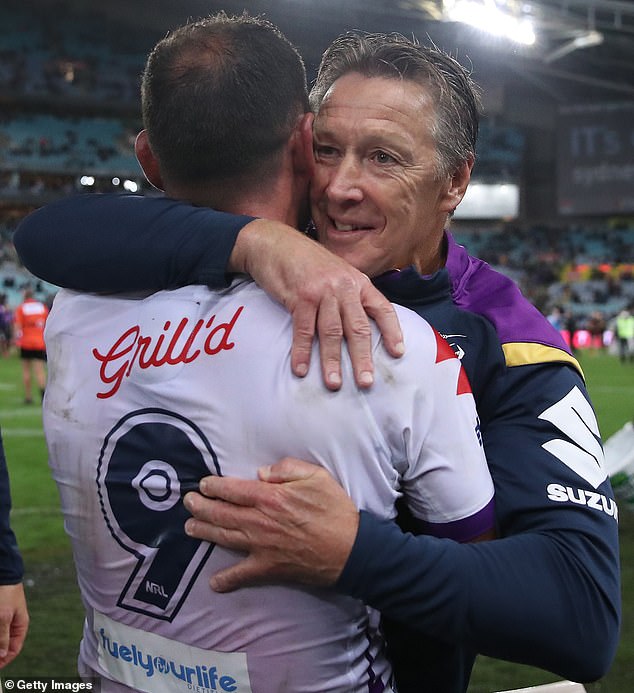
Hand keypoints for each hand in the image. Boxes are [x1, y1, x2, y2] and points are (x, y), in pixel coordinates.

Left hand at [0, 583, 28, 667]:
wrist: (3, 576)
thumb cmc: (6, 594)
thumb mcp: (4, 616)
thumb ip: (3, 636)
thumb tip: (3, 654)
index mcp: (20, 625)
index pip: (14, 649)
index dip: (4, 659)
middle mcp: (13, 624)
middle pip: (5, 645)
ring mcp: (5, 620)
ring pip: (0, 638)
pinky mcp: (0, 616)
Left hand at [184, 457, 359, 591]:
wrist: (352, 549)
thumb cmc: (335, 510)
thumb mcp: (317, 476)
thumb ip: (287, 468)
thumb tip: (261, 473)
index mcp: (270, 497)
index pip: (233, 489)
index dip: (214, 486)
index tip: (203, 484)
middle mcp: (260, 521)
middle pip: (222, 513)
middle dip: (201, 507)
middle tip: (187, 502)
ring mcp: (262, 546)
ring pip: (225, 538)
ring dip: (204, 532)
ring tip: (189, 528)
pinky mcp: (269, 567)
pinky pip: (242, 574)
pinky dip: (227, 580)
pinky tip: (213, 583)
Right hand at [229, 220, 403, 389]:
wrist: (275, 243)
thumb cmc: (306, 262)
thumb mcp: (336, 273)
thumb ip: (349, 296)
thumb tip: (360, 326)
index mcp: (358, 282)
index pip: (382, 308)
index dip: (392, 331)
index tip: (398, 353)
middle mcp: (344, 286)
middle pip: (358, 327)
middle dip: (362, 358)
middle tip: (366, 382)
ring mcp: (322, 291)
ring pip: (331, 332)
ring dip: (332, 361)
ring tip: (334, 383)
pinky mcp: (300, 296)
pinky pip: (303, 330)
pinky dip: (302, 352)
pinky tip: (301, 369)